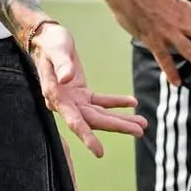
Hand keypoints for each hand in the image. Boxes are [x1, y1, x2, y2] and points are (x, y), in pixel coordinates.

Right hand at [31, 21, 145, 157]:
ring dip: (121, 119)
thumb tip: (67, 80)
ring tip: (143, 123)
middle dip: (117, 126)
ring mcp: (74, 99)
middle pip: (94, 120)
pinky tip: (132, 103)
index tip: (99, 152)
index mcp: (57, 97)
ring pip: (100, 114)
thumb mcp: (57, 50)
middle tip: (140, 131)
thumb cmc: (50, 43)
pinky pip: (101, 102)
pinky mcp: (81, 92)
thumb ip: (62, 65)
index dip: (87, 136)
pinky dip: (117, 103)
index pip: (75, 121)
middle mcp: (65, 103)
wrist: (47, 38)